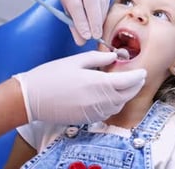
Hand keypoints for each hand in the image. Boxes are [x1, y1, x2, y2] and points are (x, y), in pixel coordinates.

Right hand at [13, 51, 145, 124]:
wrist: (31, 98)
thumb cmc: (51, 76)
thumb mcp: (76, 60)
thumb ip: (99, 58)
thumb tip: (114, 56)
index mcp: (98, 84)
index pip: (128, 81)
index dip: (138, 76)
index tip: (142, 71)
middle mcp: (100, 101)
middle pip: (127, 95)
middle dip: (136, 85)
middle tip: (138, 77)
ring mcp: (94, 112)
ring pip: (119, 105)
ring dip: (126, 95)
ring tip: (125, 85)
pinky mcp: (87, 119)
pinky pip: (108, 112)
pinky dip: (114, 104)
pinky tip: (110, 95)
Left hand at [54, 0, 113, 44]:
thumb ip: (71, 18)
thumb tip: (81, 39)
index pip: (75, 4)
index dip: (81, 21)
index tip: (85, 36)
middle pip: (92, 2)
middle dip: (94, 21)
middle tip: (95, 36)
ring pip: (102, 1)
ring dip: (101, 17)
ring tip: (98, 29)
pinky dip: (106, 8)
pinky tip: (102, 15)